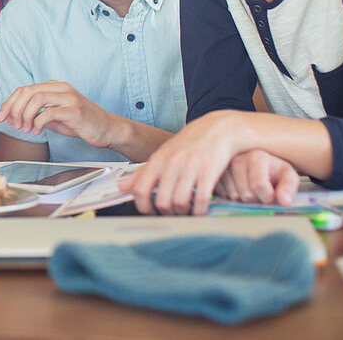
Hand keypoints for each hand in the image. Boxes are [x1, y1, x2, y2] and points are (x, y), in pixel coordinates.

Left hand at [0, 80, 118, 147]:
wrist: (106, 128)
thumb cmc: (79, 123)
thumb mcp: (53, 117)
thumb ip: (35, 114)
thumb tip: (12, 117)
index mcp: (54, 86)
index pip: (24, 89)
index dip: (9, 103)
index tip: (0, 117)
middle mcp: (61, 88)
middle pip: (27, 91)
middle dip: (14, 109)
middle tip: (12, 125)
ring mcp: (68, 97)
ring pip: (36, 99)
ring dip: (26, 115)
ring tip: (25, 129)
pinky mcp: (74, 110)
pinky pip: (49, 112)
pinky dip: (38, 122)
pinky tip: (37, 131)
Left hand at [118, 110, 243, 214]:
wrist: (219, 127)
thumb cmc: (190, 142)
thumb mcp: (163, 153)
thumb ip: (143, 172)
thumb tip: (122, 187)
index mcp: (158, 160)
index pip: (141, 189)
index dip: (143, 207)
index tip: (150, 213)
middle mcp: (172, 163)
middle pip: (162, 201)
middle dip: (167, 213)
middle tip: (172, 214)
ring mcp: (191, 167)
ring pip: (180, 203)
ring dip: (183, 213)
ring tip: (186, 211)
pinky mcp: (209, 172)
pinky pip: (201, 200)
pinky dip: (200, 211)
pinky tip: (201, 210)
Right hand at [215, 149, 299, 205]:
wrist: (256, 160)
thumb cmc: (272, 169)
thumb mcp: (287, 175)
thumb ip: (289, 188)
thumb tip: (284, 201)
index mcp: (256, 156)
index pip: (259, 185)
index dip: (267, 197)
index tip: (272, 194)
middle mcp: (237, 158)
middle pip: (246, 194)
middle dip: (255, 199)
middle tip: (260, 191)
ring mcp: (223, 165)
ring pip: (233, 196)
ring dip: (243, 198)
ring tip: (249, 188)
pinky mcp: (213, 172)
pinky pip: (222, 194)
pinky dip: (231, 195)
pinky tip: (238, 187)